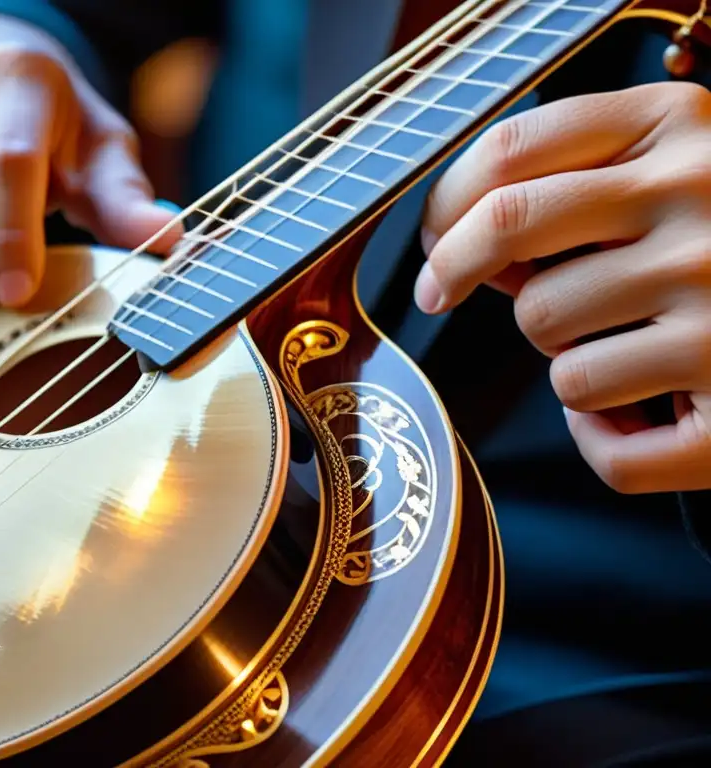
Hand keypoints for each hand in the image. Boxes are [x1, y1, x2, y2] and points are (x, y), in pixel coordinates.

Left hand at [418, 82, 710, 493]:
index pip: (513, 150)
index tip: (429, 243)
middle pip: (507, 233)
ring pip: (548, 341)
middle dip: (453, 271)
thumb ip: (577, 184)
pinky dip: (604, 438)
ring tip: (624, 349)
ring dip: (560, 354)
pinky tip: (643, 413)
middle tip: (438, 293)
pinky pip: (601, 438)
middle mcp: (706, 201)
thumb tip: (463, 246)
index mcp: (682, 128)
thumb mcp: (675, 170)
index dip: (446, 204)